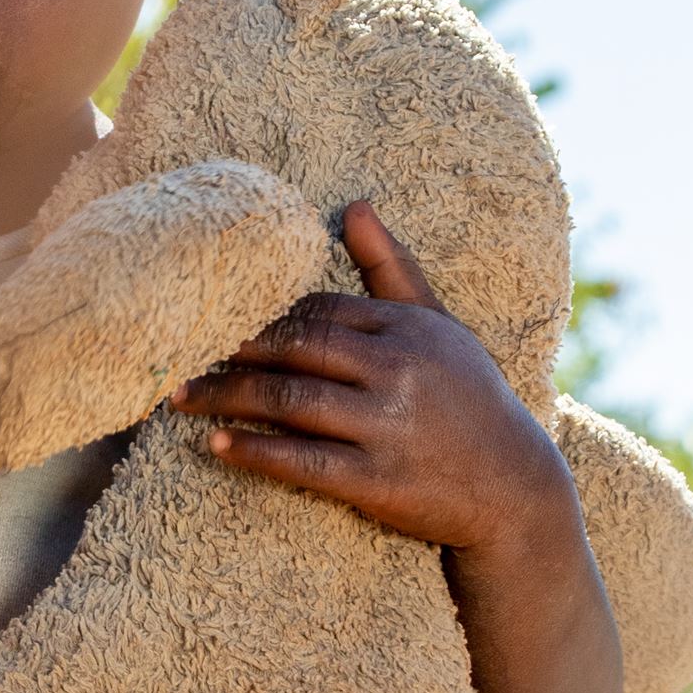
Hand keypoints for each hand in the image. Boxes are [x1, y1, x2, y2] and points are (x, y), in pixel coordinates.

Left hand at [169, 202, 577, 562]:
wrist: (515, 488)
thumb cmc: (468, 398)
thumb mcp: (439, 326)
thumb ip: (390, 268)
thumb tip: (353, 204)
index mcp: (408, 328)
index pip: (317, 309)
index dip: (263, 315)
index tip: (216, 317)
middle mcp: (398, 371)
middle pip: (296, 349)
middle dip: (232, 350)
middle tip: (178, 348)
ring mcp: (388, 428)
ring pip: (290, 402)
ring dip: (226, 396)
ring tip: (180, 395)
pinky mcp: (379, 482)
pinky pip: (303, 461)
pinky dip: (256, 452)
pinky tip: (218, 444)